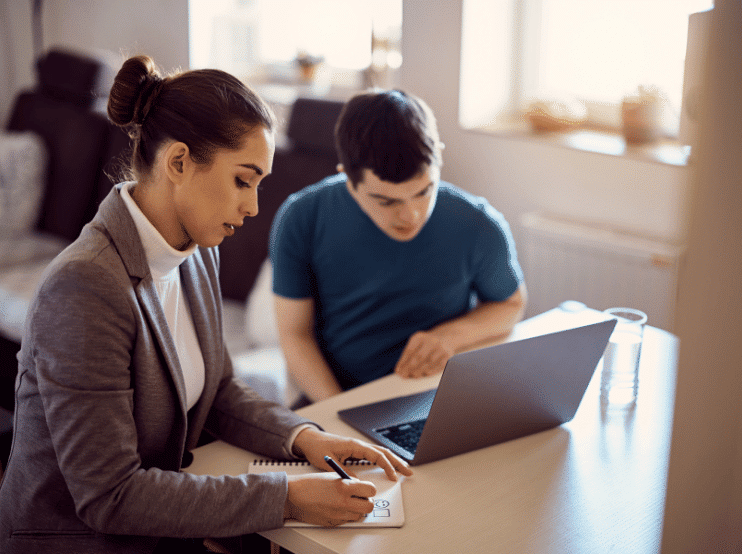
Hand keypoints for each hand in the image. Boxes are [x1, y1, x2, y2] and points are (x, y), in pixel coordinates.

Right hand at [284, 472, 375, 526]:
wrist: (293, 497)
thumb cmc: (309, 484)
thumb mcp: (332, 476)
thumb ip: (348, 481)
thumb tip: (359, 486)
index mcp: (344, 487)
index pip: (371, 490)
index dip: (369, 489)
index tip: (366, 488)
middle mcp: (343, 502)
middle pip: (369, 507)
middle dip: (366, 502)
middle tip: (360, 498)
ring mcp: (338, 515)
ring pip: (359, 516)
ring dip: (356, 509)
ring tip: (346, 502)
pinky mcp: (332, 523)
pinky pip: (346, 520)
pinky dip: (345, 515)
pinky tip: (336, 507)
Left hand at [287, 428, 412, 525]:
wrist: (310, 440)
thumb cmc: (318, 448)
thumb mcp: (330, 463)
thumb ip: (344, 472)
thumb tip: (356, 483)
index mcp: (355, 445)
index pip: (377, 455)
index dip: (387, 466)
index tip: (393, 477)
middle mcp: (359, 445)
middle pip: (383, 452)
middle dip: (397, 462)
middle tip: (409, 472)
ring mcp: (358, 447)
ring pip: (380, 452)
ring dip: (393, 460)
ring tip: (404, 469)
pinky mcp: (355, 450)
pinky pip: (374, 454)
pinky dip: (384, 460)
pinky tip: (388, 465)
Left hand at [394, 330, 454, 377]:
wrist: (447, 338)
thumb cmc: (427, 344)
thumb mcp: (417, 344)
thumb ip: (409, 355)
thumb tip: (400, 369)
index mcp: (420, 337)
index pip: (409, 350)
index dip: (403, 362)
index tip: (398, 371)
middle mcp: (431, 341)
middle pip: (419, 357)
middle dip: (410, 368)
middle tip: (403, 375)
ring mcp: (441, 348)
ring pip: (428, 362)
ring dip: (420, 371)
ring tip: (413, 376)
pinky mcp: (448, 356)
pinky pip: (438, 366)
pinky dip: (430, 371)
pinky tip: (424, 374)